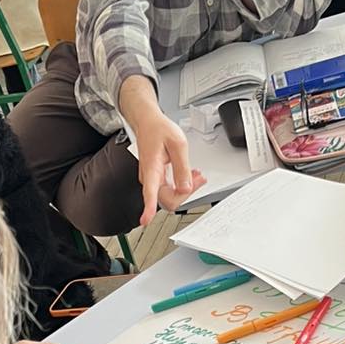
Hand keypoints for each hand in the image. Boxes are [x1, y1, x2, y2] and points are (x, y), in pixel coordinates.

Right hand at [129, 102, 204, 224]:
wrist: (148, 122)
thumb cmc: (159, 129)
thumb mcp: (178, 143)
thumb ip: (182, 167)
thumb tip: (185, 187)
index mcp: (151, 168)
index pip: (149, 193)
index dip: (148, 209)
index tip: (146, 221)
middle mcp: (149, 177)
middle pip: (167, 199)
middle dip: (185, 193)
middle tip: (199, 179)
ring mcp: (152, 179)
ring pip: (170, 196)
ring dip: (185, 189)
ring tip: (197, 175)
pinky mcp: (156, 178)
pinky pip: (169, 189)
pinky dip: (181, 185)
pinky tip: (189, 175)